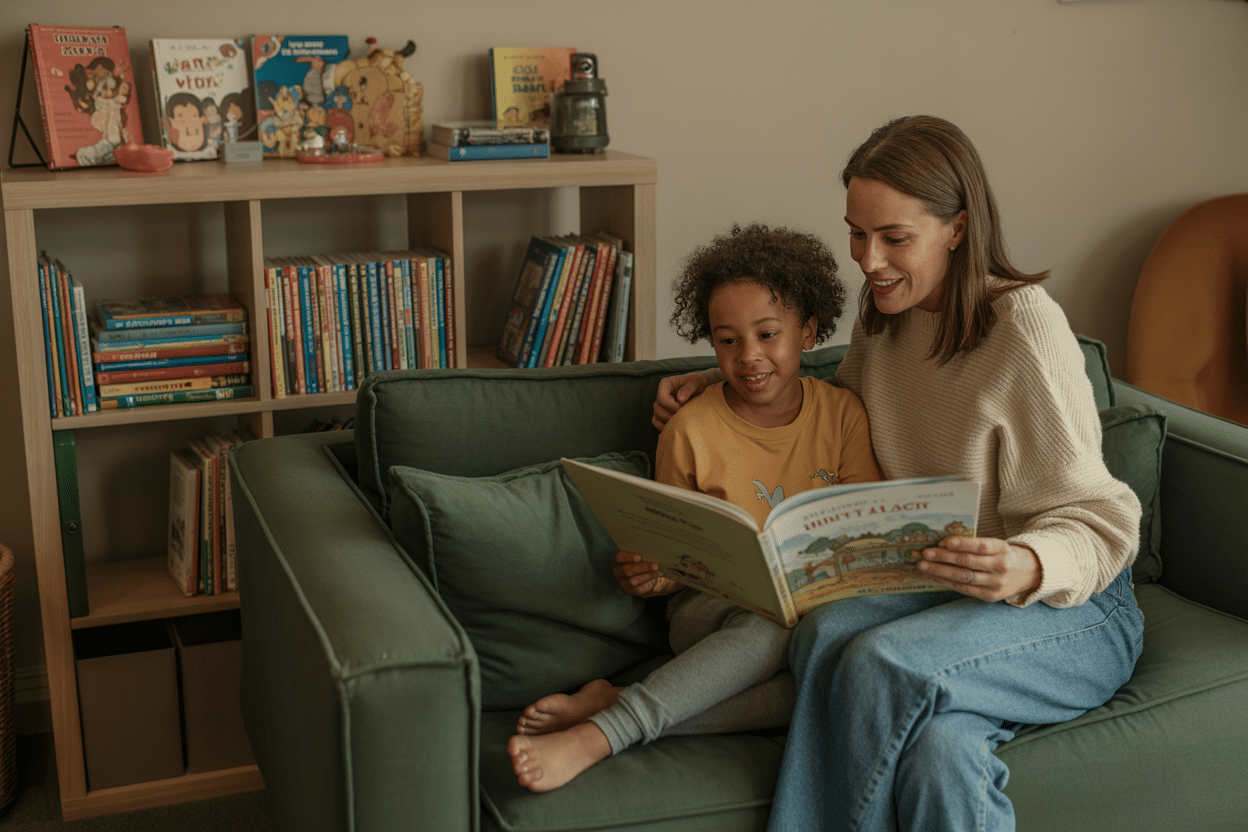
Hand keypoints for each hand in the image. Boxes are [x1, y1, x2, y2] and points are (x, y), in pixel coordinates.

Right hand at [613, 551, 680, 597]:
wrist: (640, 575)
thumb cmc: (639, 561)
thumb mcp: (638, 556)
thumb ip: (642, 553)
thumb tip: (653, 552)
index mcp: (618, 560)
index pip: (619, 557)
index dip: (628, 557)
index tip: (640, 557)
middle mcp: (618, 572)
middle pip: (627, 570)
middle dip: (642, 567)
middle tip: (655, 565)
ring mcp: (623, 583)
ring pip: (633, 581)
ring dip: (647, 575)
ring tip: (657, 571)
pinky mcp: (630, 591)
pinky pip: (639, 589)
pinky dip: (648, 583)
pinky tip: (654, 577)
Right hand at [652, 370, 715, 430]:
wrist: (699, 389)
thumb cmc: (697, 383)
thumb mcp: (696, 382)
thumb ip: (688, 389)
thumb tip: (680, 399)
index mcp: (666, 384)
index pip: (661, 397)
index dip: (671, 405)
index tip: (682, 407)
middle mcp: (660, 394)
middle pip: (658, 408)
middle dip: (670, 414)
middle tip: (683, 415)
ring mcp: (660, 405)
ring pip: (657, 416)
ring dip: (668, 421)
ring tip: (681, 419)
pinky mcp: (661, 413)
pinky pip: (657, 422)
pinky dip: (664, 426)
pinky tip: (675, 426)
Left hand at [917, 536, 1041, 602]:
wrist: (1030, 572)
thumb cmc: (1004, 554)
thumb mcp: (996, 544)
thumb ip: (975, 544)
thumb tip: (943, 543)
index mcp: (1002, 549)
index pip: (980, 546)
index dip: (962, 544)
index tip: (944, 541)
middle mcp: (1000, 567)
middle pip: (968, 562)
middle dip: (943, 558)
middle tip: (925, 554)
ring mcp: (996, 584)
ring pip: (963, 577)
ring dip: (940, 571)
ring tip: (923, 566)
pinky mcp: (990, 596)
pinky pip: (964, 589)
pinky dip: (947, 582)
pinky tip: (934, 577)